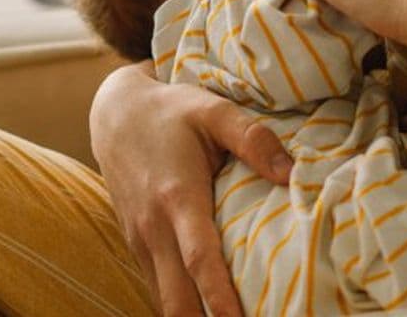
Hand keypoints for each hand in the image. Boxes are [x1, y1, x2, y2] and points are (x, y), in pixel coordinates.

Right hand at [89, 63, 293, 316]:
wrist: (114, 113)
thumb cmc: (171, 111)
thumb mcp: (213, 110)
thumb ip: (253, 139)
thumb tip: (293, 174)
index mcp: (178, 196)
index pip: (199, 259)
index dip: (219, 297)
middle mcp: (154, 226)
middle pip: (176, 298)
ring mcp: (140, 240)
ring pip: (163, 300)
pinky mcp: (136, 245)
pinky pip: (158, 288)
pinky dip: (180, 308)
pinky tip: (206, 314)